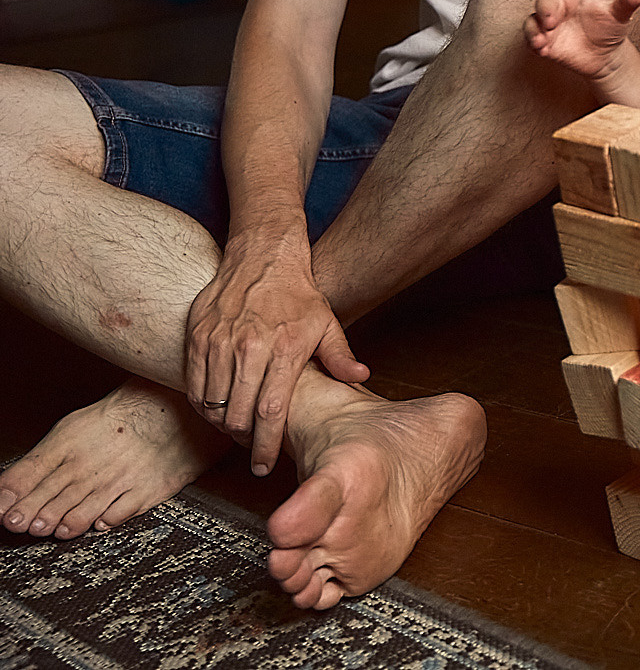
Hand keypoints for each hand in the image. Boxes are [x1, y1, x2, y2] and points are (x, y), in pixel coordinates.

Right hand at [184, 237, 367, 474]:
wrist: (263, 258)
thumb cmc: (297, 294)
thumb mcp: (326, 323)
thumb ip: (340, 356)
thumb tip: (361, 378)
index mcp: (285, 349)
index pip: (272, 411)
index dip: (267, 444)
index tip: (264, 464)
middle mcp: (250, 347)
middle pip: (239, 413)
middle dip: (245, 441)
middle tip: (253, 452)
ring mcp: (220, 342)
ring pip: (213, 403)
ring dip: (223, 425)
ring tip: (238, 430)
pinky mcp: (198, 337)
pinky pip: (195, 385)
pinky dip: (204, 404)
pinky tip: (218, 408)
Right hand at [523, 0, 639, 80]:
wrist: (606, 55)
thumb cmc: (609, 26)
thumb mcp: (619, 14)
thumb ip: (627, 2)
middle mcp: (559, 4)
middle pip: (545, 0)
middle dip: (545, 9)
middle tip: (552, 21)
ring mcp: (549, 23)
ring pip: (533, 20)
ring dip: (534, 28)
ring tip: (542, 39)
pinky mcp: (544, 41)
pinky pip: (532, 38)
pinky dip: (534, 42)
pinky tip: (542, 48)